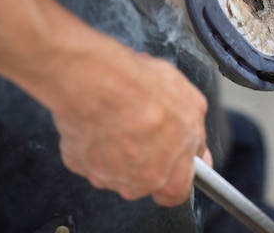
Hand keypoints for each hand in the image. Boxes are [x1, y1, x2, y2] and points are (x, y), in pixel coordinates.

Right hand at [48, 40, 209, 206]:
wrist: (98, 81)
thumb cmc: (143, 91)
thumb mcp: (192, 104)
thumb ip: (195, 134)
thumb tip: (195, 144)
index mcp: (170, 177)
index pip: (177, 192)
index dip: (177, 173)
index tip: (175, 156)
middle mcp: (137, 185)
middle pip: (146, 178)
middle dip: (148, 154)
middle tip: (147, 125)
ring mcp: (104, 176)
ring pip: (117, 166)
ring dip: (120, 146)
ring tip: (122, 115)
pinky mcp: (77, 163)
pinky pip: (90, 154)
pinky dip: (95, 139)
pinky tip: (101, 117)